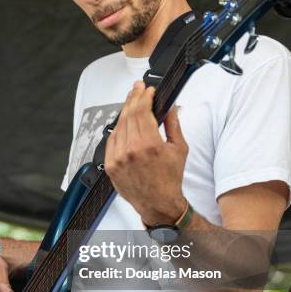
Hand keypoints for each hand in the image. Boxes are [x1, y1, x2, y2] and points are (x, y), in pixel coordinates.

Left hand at [105, 80, 187, 225]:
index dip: (144, 96)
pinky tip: (124, 121)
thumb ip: (174, 125)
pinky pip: (112, 140)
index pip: (142, 111)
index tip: (147, 89)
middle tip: (137, 88)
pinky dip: (118, 128)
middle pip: (129, 114)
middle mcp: (132, 150)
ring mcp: (118, 158)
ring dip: (125, 110)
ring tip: (131, 101)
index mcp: (150, 144)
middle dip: (133, 97)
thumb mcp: (179, 149)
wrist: (158, 203)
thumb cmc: (170, 178)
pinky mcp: (111, 165)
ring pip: (119, 125)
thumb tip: (171, 106)